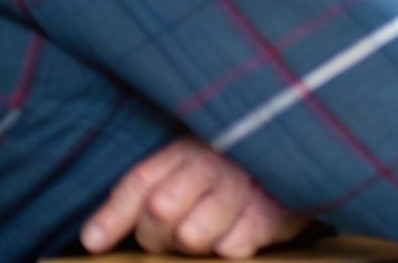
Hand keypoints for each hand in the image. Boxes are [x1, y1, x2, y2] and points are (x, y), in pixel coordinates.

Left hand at [79, 136, 307, 257]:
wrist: (306, 151)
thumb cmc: (237, 165)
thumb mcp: (187, 166)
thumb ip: (138, 196)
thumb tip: (91, 242)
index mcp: (188, 148)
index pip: (139, 184)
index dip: (113, 217)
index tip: (95, 243)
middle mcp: (213, 165)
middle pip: (159, 213)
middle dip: (160, 234)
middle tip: (180, 229)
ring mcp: (243, 189)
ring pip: (191, 236)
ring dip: (198, 240)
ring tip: (216, 226)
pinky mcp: (273, 214)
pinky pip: (229, 249)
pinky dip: (231, 245)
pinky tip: (243, 227)